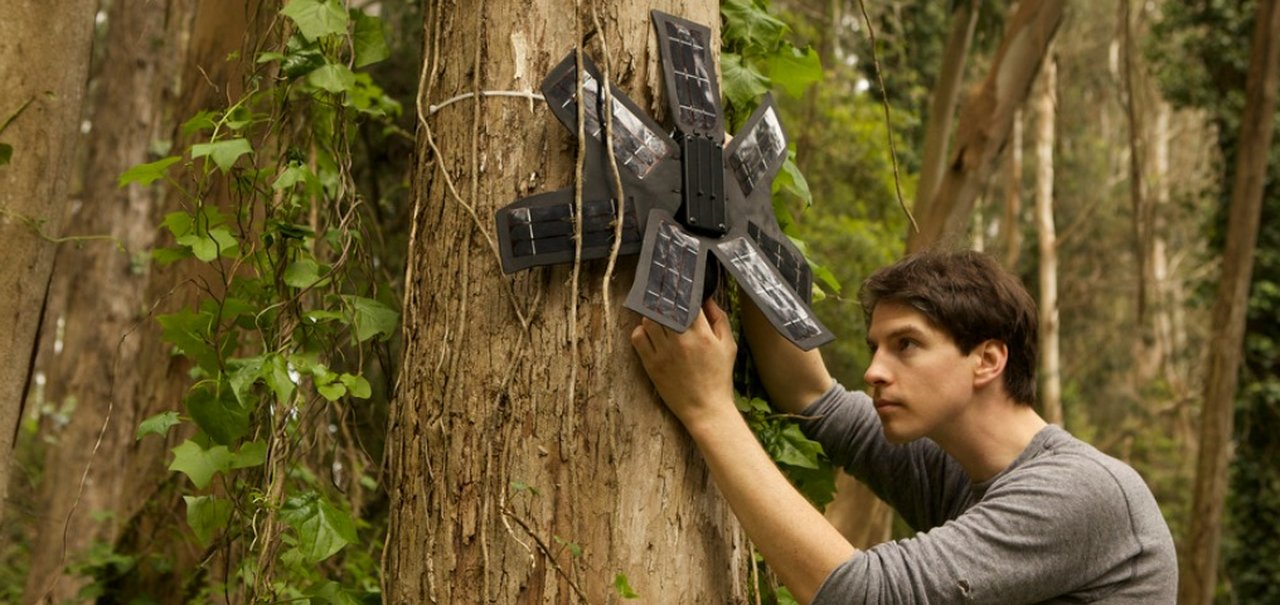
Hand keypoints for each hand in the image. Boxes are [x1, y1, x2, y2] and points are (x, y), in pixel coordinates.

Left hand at [630, 299, 737, 428]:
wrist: (706, 409)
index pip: (686, 300)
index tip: (679, 287)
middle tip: (666, 299)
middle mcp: (681, 341)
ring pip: (649, 320)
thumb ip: (719, 319)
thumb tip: (707, 299)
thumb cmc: (719, 377)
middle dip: (665, 301)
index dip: (681, 291)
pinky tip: (651, 334)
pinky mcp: (651, 364)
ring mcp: (664, 352)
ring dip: (653, 316)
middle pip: (664, 307)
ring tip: (660, 319)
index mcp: (702, 334)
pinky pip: (637, 338)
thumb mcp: (728, 346)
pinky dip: (641, 331)